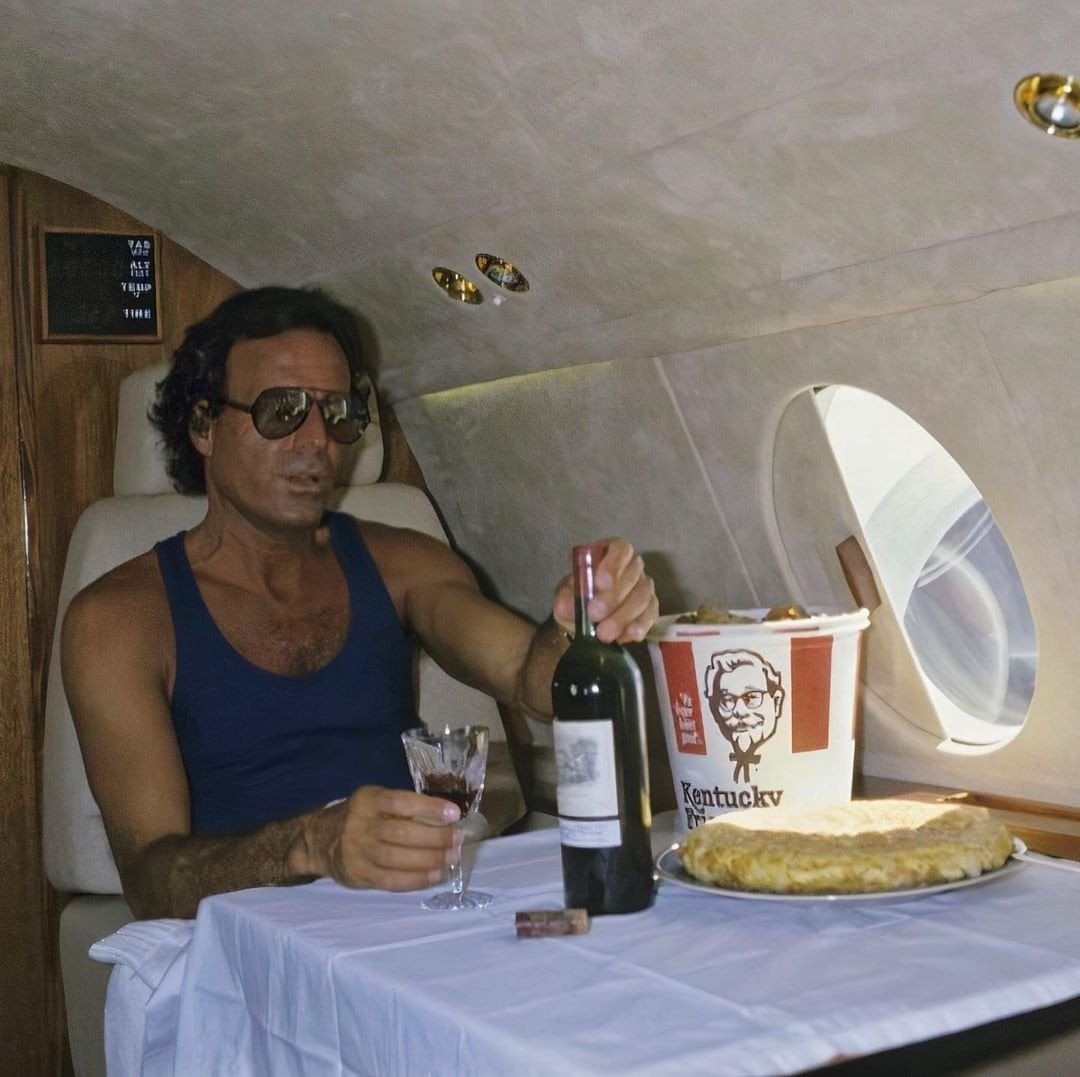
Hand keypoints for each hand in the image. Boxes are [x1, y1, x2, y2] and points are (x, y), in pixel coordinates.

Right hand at [304, 786, 461, 890]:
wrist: (320, 840)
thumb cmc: (360, 817)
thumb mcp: (375, 801)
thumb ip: (402, 807)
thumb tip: (445, 816)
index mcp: (369, 800)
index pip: (401, 802)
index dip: (428, 807)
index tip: (454, 813)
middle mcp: (361, 825)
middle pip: (402, 832)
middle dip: (435, 837)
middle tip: (457, 839)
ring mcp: (358, 852)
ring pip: (397, 858)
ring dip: (429, 860)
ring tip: (451, 858)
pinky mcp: (358, 875)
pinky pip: (390, 880)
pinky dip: (415, 880)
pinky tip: (434, 876)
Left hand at [552, 537, 657, 643]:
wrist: (585, 620)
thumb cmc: (576, 599)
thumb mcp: (565, 596)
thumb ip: (565, 598)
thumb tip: (566, 607)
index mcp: (610, 552)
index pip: (620, 549)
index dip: (613, 564)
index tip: (600, 583)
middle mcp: (632, 566)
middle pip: (632, 575)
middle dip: (613, 597)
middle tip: (594, 614)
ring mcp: (644, 586)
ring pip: (643, 596)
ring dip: (623, 616)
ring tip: (604, 633)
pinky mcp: (651, 608)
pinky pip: (651, 615)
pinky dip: (639, 626)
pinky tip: (625, 636)